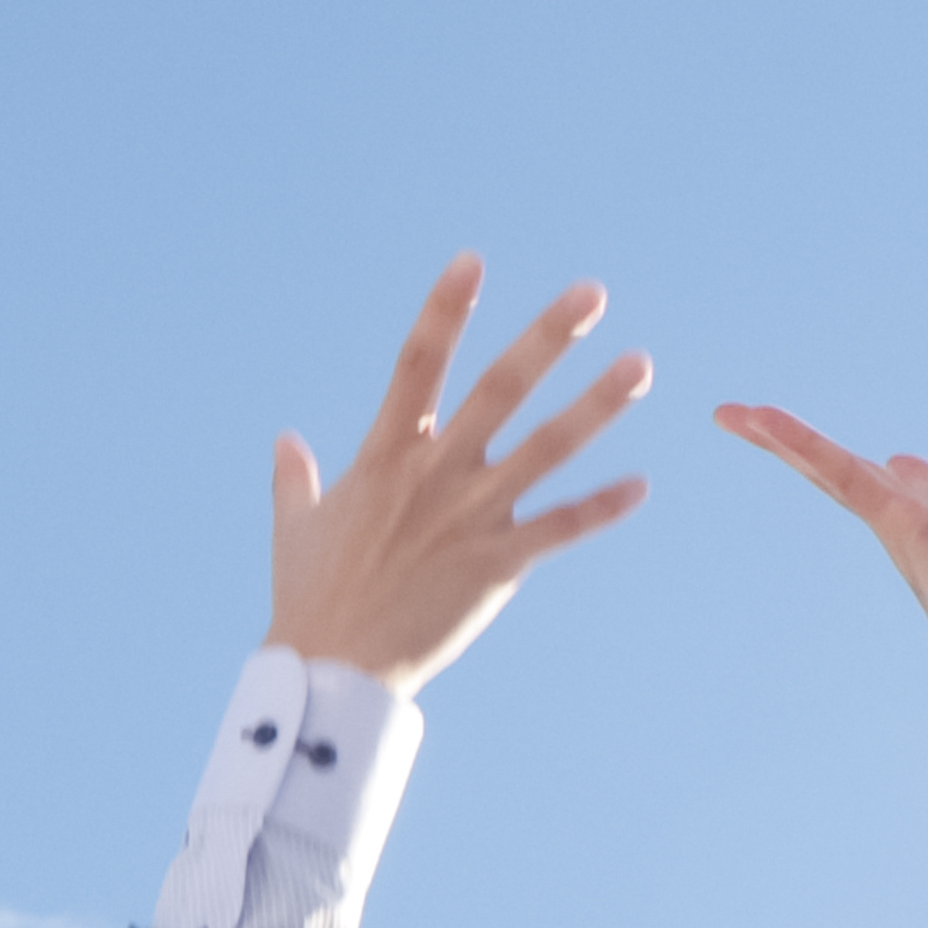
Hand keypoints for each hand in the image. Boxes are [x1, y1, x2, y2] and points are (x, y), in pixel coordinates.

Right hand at [268, 257, 649, 689]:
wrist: (332, 668)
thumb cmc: (310, 595)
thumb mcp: (296, 526)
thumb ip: (297, 478)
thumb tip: (287, 441)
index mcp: (385, 456)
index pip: (417, 365)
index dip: (443, 311)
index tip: (471, 260)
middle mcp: (434, 476)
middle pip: (498, 390)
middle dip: (546, 338)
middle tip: (591, 292)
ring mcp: (469, 518)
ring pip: (546, 450)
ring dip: (596, 406)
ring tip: (640, 365)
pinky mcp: (495, 567)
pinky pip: (558, 531)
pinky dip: (599, 511)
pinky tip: (640, 487)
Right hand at [716, 402, 927, 834]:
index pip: (902, 488)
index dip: (881, 470)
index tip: (858, 451)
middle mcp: (916, 528)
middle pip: (849, 476)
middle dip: (804, 449)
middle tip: (753, 419)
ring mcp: (900, 527)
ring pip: (831, 471)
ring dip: (784, 440)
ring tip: (731, 413)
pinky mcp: (896, 525)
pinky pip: (840, 475)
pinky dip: (798, 446)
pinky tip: (757, 423)